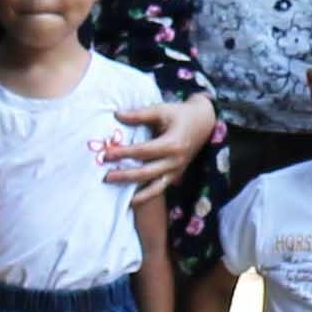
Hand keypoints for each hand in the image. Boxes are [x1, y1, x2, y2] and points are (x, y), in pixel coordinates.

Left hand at [104, 88, 223, 192]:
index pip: (143, 152)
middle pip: (146, 172)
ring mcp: (177, 170)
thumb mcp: (161, 110)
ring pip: (154, 187)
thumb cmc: (181, 114)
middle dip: (125, 175)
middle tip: (106, 176)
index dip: (124, 154)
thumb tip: (116, 115)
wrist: (205, 121)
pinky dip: (147, 196)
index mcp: (172, 144)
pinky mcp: (177, 175)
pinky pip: (161, 188)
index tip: (107, 154)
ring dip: (136, 192)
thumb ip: (139, 114)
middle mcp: (175, 161)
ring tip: (119, 195)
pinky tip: (133, 200)